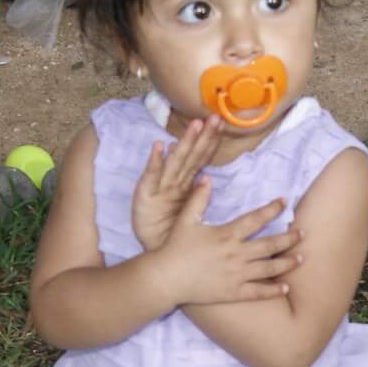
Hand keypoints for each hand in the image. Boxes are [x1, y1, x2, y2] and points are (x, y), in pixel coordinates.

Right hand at [129, 118, 225, 251]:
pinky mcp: (144, 195)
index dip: (211, 141)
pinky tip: (158, 147)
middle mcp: (173, 180)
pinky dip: (154, 162)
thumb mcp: (188, 212)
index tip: (223, 124)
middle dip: (202, 136)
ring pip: (174, 161)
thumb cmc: (171, 229)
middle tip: (214, 117)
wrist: (154, 249)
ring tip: (194, 126)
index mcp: (184, 182)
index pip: (200, 158)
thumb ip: (196, 193)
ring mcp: (159, 185)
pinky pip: (151, 177)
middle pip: (190, 154)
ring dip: (184, 143)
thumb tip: (207, 175)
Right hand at [152, 185, 301, 305]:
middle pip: (269, 244)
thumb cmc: (175, 248)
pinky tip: (285, 288)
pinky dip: (273, 290)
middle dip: (288, 238)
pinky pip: (257, 292)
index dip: (272, 209)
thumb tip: (206, 177)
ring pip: (269, 268)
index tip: (284, 202)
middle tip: (302, 233)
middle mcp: (236, 254)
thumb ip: (198, 199)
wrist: (166, 279)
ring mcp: (236, 275)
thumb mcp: (185, 220)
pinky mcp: (233, 292)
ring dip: (287, 262)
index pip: (256, 219)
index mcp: (226, 234)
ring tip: (301, 258)